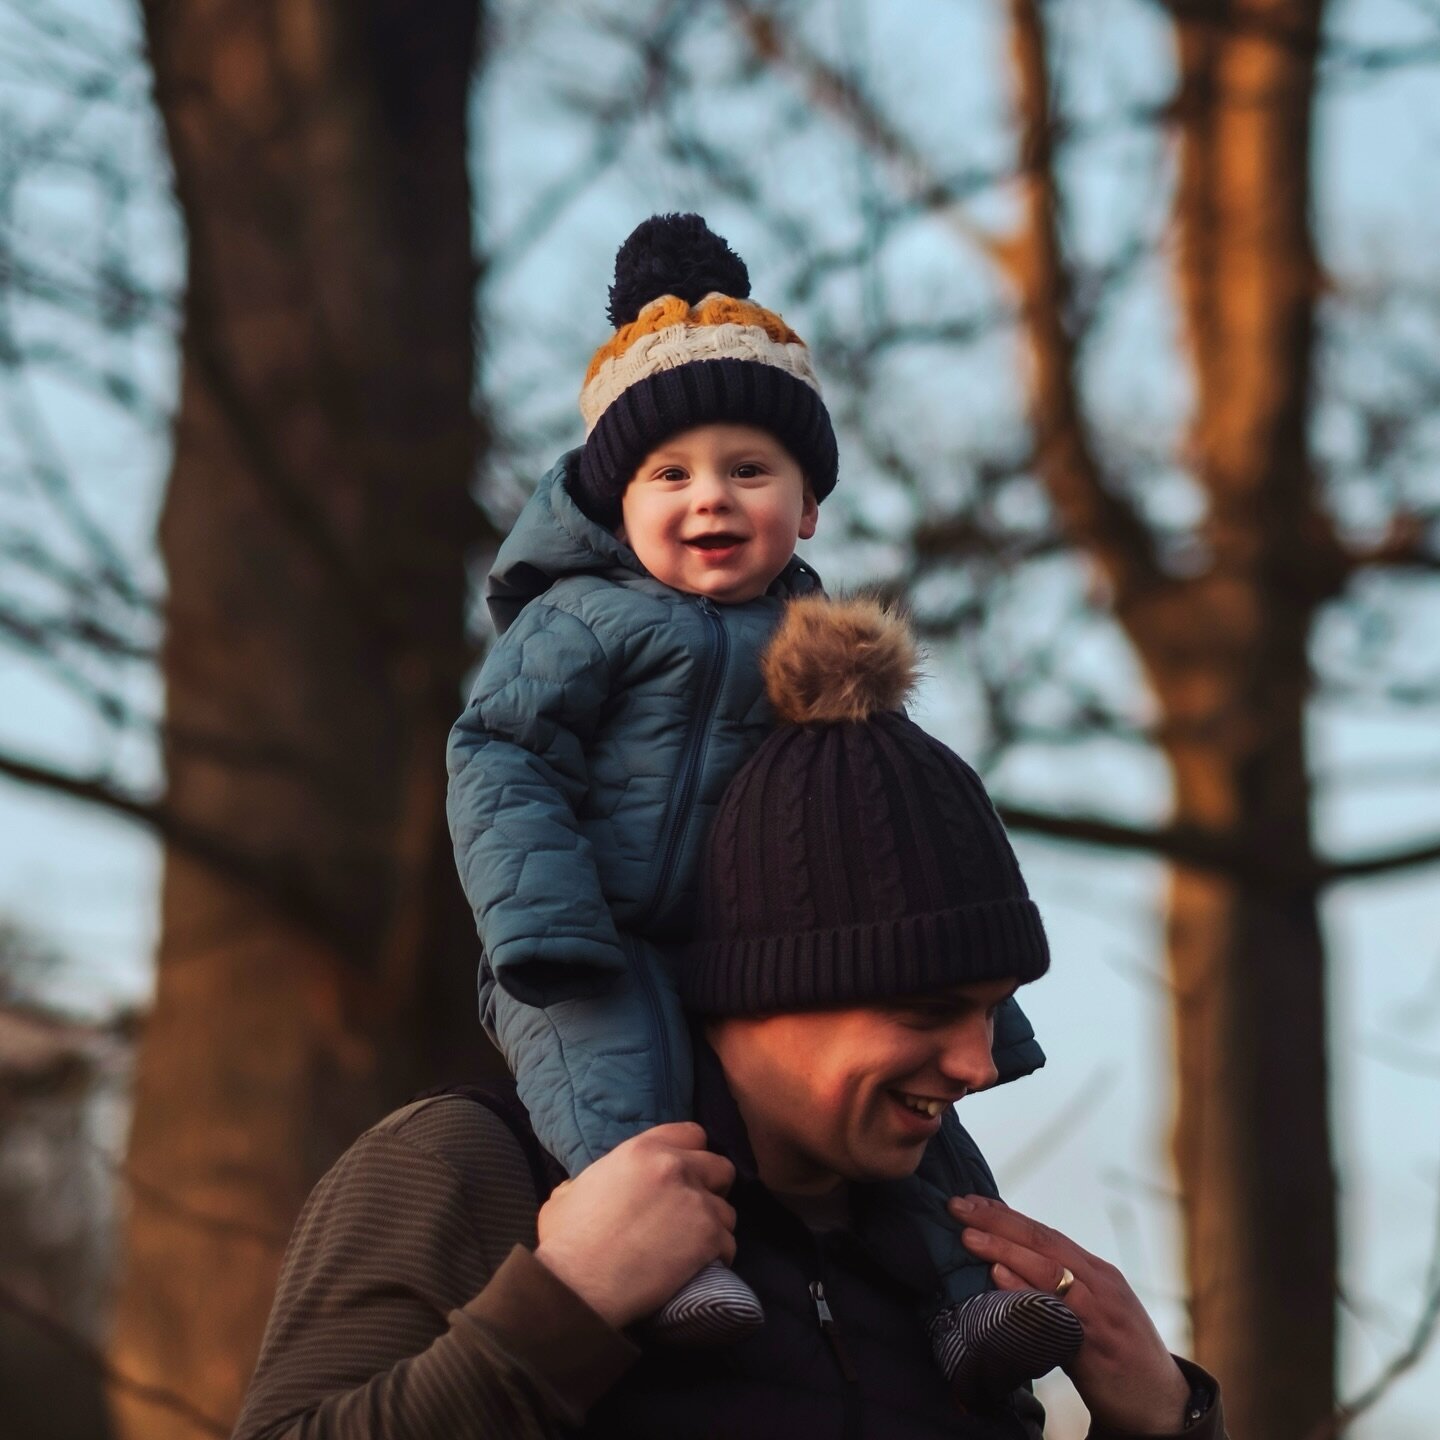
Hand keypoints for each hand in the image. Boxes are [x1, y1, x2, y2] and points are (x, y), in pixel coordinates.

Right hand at [535, 1122, 737, 1328]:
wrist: (578, 1285)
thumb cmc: (566, 1242)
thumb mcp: (568, 1193)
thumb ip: (590, 1180)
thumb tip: (588, 1187)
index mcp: (642, 1149)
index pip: (691, 1134)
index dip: (691, 1155)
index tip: (686, 1175)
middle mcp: (675, 1167)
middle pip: (720, 1167)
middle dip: (713, 1188)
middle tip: (695, 1211)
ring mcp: (696, 1201)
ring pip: (727, 1211)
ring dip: (715, 1228)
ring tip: (695, 1248)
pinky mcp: (708, 1237)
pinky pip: (729, 1245)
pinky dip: (718, 1259)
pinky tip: (699, 1270)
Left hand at [950, 1194, 1189, 1433]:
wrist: (1162, 1407)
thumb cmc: (1116, 1355)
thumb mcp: (1091, 1311)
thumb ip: (1058, 1286)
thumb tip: (1003, 1264)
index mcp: (1097, 1272)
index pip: (1044, 1233)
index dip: (1005, 1215)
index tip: (969, 1200)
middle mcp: (1100, 1284)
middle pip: (1043, 1241)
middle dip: (998, 1221)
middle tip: (957, 1207)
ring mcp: (1100, 1312)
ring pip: (1049, 1269)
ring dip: (1005, 1249)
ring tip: (968, 1237)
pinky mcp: (1097, 1346)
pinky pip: (1056, 1313)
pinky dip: (1026, 1291)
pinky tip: (998, 1278)